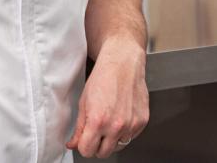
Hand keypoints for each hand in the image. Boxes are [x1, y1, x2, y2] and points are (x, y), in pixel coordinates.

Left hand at [66, 38, 148, 158]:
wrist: (123, 62)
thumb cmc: (103, 77)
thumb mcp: (84, 102)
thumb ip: (79, 127)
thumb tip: (73, 144)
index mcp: (98, 120)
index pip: (87, 151)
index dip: (83, 146)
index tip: (84, 140)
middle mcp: (116, 125)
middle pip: (103, 153)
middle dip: (97, 145)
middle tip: (96, 131)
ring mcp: (131, 124)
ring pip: (118, 147)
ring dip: (112, 139)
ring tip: (109, 120)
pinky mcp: (142, 121)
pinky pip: (131, 136)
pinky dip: (125, 131)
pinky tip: (120, 115)